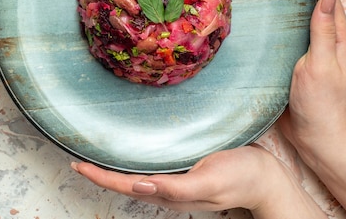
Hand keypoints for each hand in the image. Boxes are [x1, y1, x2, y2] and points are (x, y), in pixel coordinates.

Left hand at [73, 145, 273, 211]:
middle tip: (78, 160)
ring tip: (95, 156)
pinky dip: (134, 161)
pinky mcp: (183, 171)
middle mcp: (168, 190)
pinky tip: (130, 152)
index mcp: (169, 194)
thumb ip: (176, 188)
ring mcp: (175, 182)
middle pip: (125, 183)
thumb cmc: (241, 177)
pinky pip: (152, 168)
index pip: (125, 186)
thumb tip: (140, 186)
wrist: (266, 176)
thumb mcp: (210, 182)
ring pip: (136, 177)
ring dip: (114, 169)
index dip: (100, 177)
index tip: (78, 165)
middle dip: (100, 174)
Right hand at [279, 0, 345, 152]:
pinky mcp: (298, 59)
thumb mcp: (320, 65)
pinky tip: (273, 12)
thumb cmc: (319, 103)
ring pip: (306, 14)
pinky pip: (293, 30)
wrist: (315, 135)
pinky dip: (286, 15)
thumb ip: (322, 32)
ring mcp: (313, 50)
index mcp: (337, 38)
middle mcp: (327, 40)